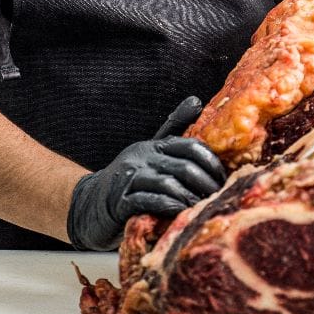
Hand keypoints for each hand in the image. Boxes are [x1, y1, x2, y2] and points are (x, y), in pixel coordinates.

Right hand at [66, 96, 226, 250]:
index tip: (224, 178)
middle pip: (184, 166)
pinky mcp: (119, 201)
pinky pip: (148, 202)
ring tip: (202, 209)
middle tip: (218, 198)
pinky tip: (180, 213)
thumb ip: (174, 128)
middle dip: (206, 184)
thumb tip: (197, 100)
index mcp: (153, 145)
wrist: (90, 204)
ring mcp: (129, 178)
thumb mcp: (151, 151)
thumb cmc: (130, 178)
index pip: (190, 145)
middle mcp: (141, 157)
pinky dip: (168, 207)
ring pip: (168, 184)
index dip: (212, 162)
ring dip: (190, 198)